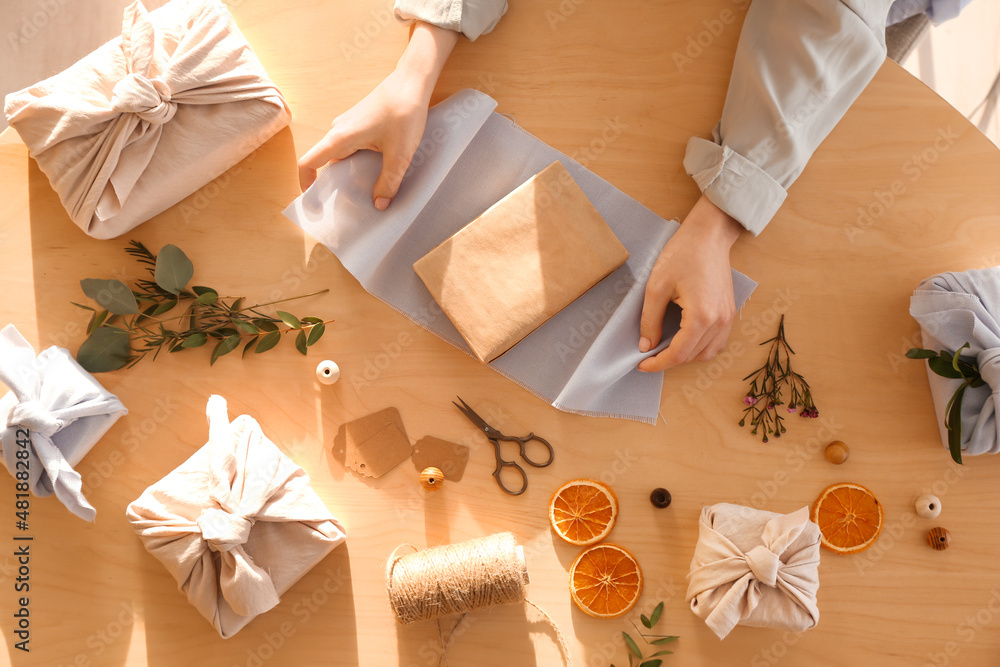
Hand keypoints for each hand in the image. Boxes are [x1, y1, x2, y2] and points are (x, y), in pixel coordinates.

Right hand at [297, 22, 458, 206]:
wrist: (412, 81)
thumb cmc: (404, 112)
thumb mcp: (400, 154)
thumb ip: (389, 182)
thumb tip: (379, 205)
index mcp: (340, 138)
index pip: (308, 162)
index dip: (306, 184)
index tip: (315, 204)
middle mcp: (338, 131)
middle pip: (325, 163)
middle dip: (334, 186)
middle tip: (348, 207)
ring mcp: (348, 126)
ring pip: (341, 156)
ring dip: (349, 174)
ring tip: (365, 193)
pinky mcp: (359, 123)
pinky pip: (351, 148)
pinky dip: (358, 163)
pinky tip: (376, 173)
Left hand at [637, 194, 743, 371]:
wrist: (708, 236)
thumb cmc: (682, 254)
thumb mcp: (656, 287)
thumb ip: (649, 320)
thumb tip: (646, 346)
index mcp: (701, 316)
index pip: (678, 354)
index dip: (657, 363)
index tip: (641, 364)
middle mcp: (720, 321)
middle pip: (692, 356)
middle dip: (668, 360)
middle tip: (648, 355)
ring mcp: (728, 317)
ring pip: (707, 353)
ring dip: (686, 356)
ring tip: (665, 349)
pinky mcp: (730, 312)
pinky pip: (717, 342)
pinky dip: (700, 347)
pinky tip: (685, 340)